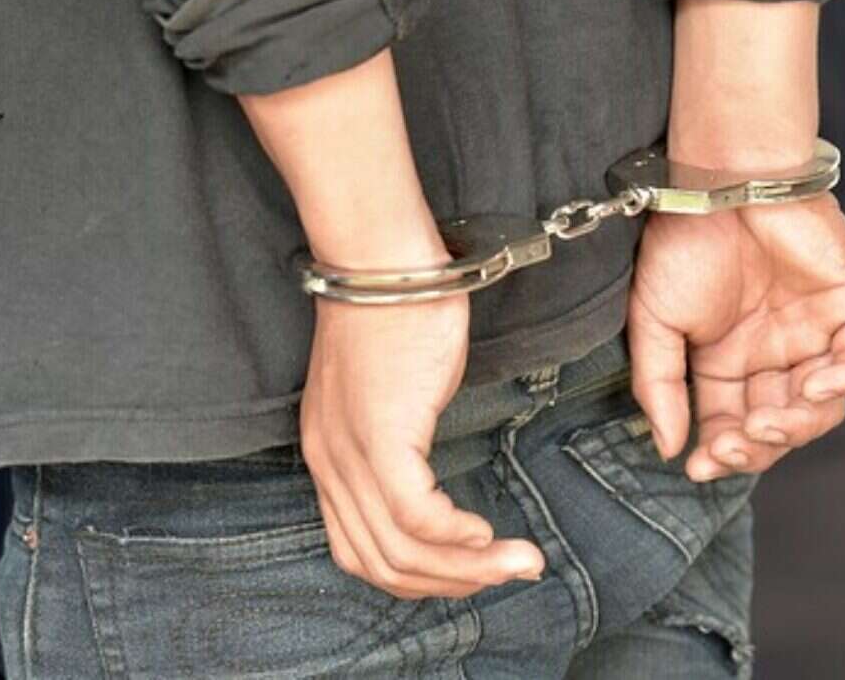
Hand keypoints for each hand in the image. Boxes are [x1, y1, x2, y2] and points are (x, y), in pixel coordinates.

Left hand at [299, 292, 545, 599]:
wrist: (381, 260)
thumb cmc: (394, 312)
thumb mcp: (386, 392)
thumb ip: (396, 440)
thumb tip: (434, 484)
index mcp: (327, 457)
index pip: (360, 551)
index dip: (417, 577)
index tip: (468, 572)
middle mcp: (330, 465)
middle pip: (381, 564)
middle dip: (449, 584)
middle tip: (504, 575)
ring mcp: (351, 454)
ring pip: (403, 551)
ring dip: (467, 570)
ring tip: (517, 563)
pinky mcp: (382, 438)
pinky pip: (419, 517)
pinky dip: (458, 539)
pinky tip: (488, 535)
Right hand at [627, 193, 844, 480]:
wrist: (720, 181)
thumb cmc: (682, 243)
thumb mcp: (652, 322)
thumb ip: (658, 385)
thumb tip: (666, 445)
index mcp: (726, 360)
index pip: (731, 424)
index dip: (720, 452)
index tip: (699, 465)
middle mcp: (772, 353)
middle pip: (778, 424)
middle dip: (756, 446)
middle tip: (732, 444)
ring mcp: (813, 332)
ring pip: (821, 407)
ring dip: (795, 427)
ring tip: (765, 421)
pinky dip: (842, 384)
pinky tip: (810, 388)